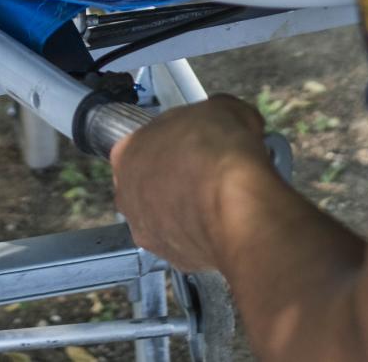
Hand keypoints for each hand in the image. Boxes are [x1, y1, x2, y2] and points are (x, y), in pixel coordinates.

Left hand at [111, 96, 269, 270]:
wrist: (239, 206)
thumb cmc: (219, 155)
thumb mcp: (223, 108)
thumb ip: (215, 115)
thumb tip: (232, 121)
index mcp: (127, 152)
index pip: (145, 142)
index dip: (177, 141)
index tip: (196, 143)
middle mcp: (128, 194)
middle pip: (151, 182)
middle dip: (179, 177)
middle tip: (210, 170)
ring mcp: (147, 230)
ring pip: (167, 216)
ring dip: (189, 208)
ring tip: (223, 198)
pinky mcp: (173, 258)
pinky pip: (188, 243)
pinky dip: (205, 234)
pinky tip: (226, 221)